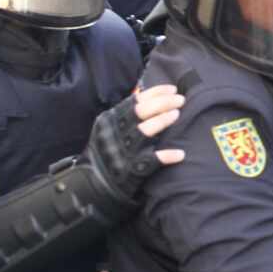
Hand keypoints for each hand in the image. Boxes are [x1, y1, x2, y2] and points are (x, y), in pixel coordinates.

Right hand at [83, 85, 186, 204]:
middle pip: (140, 112)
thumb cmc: (107, 149)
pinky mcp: (130, 170)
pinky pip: (150, 161)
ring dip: (162, 121)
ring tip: (177, 114)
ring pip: (144, 132)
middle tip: (180, 100)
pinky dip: (166, 156)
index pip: (135, 100)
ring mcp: (122, 151)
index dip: (156, 92)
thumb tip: (145, 91)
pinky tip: (180, 154)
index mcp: (111, 119)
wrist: (92, 182)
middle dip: (163, 102)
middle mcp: (115, 132)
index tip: (173, 89)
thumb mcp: (110, 126)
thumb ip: (126, 112)